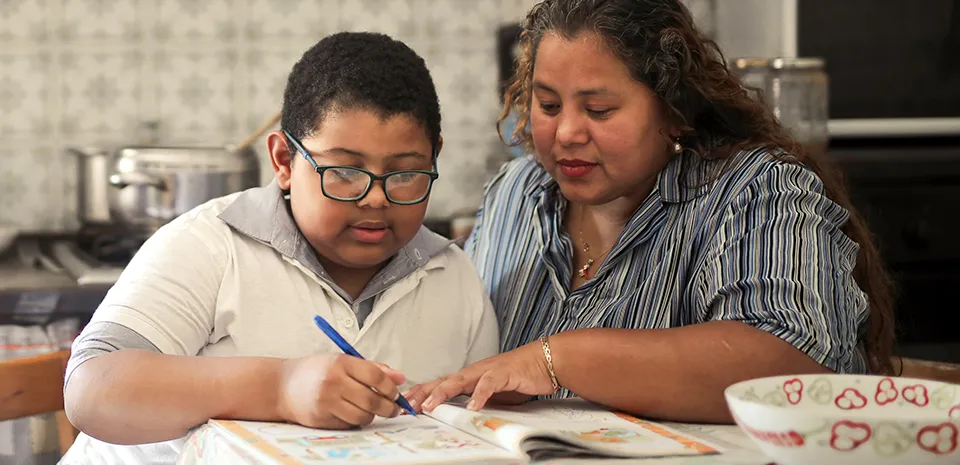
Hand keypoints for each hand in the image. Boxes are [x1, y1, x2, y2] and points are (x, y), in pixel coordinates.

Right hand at [277, 354, 405, 428]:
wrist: (283, 386)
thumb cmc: (317, 371)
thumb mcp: (343, 361)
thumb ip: (373, 369)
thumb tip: (400, 378)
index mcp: (341, 363)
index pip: (375, 376)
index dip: (390, 387)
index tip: (396, 393)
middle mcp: (333, 381)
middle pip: (371, 399)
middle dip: (388, 407)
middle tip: (393, 409)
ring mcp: (326, 401)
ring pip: (362, 416)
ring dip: (372, 416)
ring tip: (372, 411)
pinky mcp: (321, 418)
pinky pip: (349, 424)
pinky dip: (356, 421)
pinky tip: (353, 413)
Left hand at [404, 341, 553, 412]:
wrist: (544, 361)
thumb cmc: (519, 377)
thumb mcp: (493, 395)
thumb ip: (477, 402)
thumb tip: (462, 415)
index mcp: (469, 377)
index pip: (440, 384)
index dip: (422, 393)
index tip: (405, 403)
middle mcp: (474, 372)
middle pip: (443, 381)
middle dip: (423, 393)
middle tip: (408, 405)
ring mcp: (487, 371)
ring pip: (459, 380)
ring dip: (443, 392)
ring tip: (430, 405)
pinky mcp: (503, 373)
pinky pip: (488, 384)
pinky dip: (479, 395)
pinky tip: (472, 406)